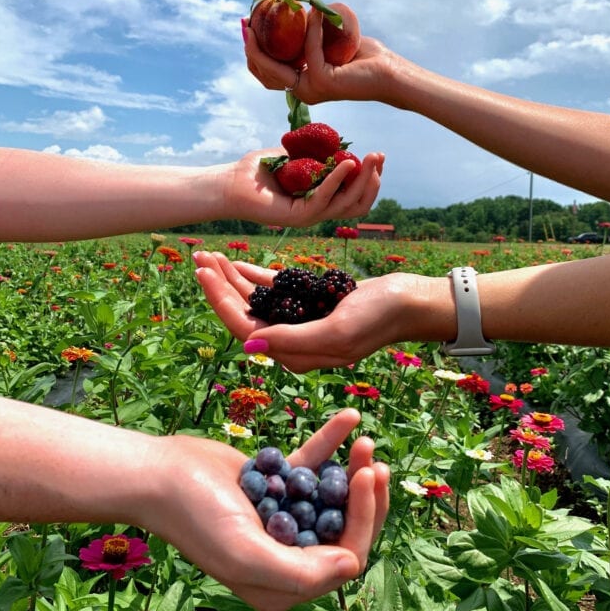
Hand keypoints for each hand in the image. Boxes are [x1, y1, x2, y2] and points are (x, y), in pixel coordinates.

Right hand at [148, 409, 388, 610]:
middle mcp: (288, 557)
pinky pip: (311, 466)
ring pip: (335, 496)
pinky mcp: (277, 486)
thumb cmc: (196, 516)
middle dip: (366, 496)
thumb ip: (299, 571)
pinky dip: (330, 443)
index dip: (364, 520)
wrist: (159, 474)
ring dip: (352, 470)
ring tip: (364, 443)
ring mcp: (284, 520)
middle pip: (346, 528)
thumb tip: (352, 567)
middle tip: (374, 461)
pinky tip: (348, 419)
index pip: (344, 559)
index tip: (367, 477)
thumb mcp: (245, 553)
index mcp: (283, 586)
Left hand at [194, 252, 425, 371]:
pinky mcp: (310, 303)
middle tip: (198, 257)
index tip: (204, 273)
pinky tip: (236, 262)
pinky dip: (254, 276)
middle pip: (244, 313)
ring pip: (255, 301)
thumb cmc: (379, 319)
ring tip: (210, 255)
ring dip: (232, 279)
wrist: (411, 302)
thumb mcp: (336, 333)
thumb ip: (292, 340)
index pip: (245, 328)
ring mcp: (300, 321)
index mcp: (296, 355)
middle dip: (219, 286)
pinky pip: (275, 290)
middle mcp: (293, 341)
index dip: (220, 301)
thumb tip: (248, 344)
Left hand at [225, 148, 383, 227]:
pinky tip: (346, 163)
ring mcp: (309, 217)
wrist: (231, 183)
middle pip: (358, 203)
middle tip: (380, 156)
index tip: (377, 156)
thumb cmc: (258, 170)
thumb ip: (316, 153)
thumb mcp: (295, 156)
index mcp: (320, 200)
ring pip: (347, 204)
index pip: (355, 195)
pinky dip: (338, 181)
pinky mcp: (298, 217)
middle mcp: (318, 211)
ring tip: (371, 158)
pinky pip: (324, 199)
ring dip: (362, 180)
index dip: (370, 178)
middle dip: (373, 179)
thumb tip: (337, 144)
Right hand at [244, 6, 399, 105]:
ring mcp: (311, 90)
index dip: (254, 52)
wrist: (390, 72)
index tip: (248, 27)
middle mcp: (303, 92)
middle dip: (251, 48)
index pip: (268, 73)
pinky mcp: (323, 82)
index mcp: (302, 85)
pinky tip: (314, 12)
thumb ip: (313, 34)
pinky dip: (311, 29)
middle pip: (265, 72)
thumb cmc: (365, 57)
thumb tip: (298, 9)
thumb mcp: (330, 42)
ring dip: (265, 41)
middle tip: (247, 23)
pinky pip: (309, 49)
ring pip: (277, 66)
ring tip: (260, 19)